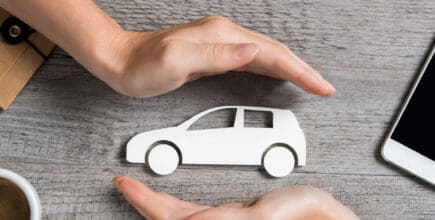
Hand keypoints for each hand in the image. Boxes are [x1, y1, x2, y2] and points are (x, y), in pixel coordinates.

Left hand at [1, 0, 334, 97]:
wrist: (121, 61)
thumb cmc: (143, 66)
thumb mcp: (177, 61)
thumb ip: (217, 55)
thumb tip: (253, 52)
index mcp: (222, 37)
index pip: (271, 54)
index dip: (299, 71)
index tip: (320, 85)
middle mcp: (225, 36)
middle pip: (275, 52)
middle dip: (302, 70)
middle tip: (323, 86)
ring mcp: (220, 44)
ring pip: (266, 56)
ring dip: (290, 69)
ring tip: (309, 82)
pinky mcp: (215, 55)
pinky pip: (252, 62)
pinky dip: (270, 70)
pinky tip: (275, 76)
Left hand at [113, 176, 357, 219]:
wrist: (321, 218)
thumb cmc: (302, 217)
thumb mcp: (262, 216)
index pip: (169, 219)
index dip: (144, 201)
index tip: (124, 183)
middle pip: (169, 218)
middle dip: (144, 202)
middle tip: (126, 184)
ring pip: (179, 216)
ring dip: (156, 203)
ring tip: (140, 192)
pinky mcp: (231, 217)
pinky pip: (194, 212)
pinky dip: (176, 204)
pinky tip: (173, 203)